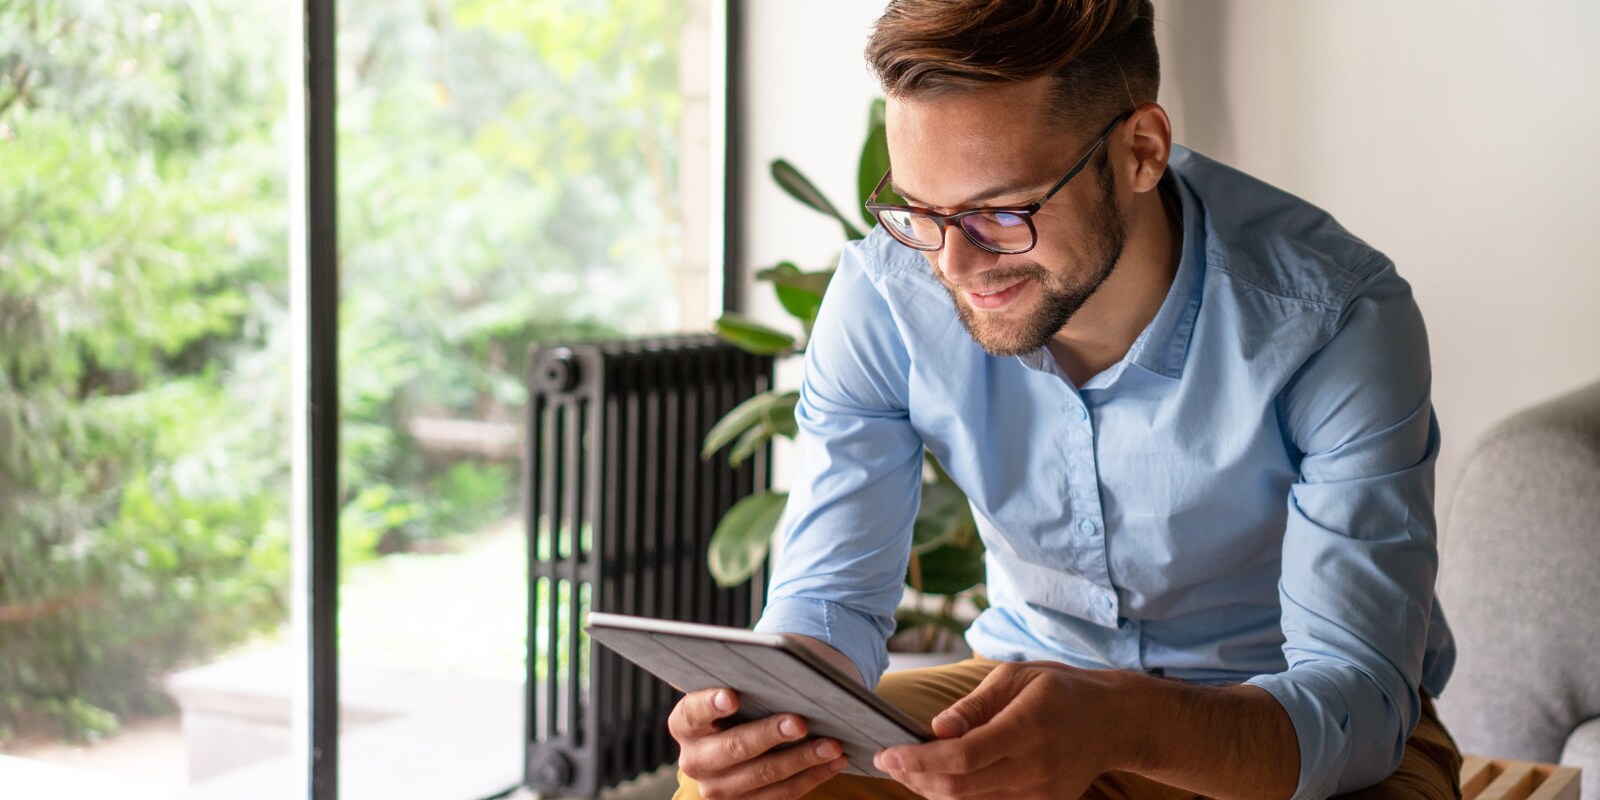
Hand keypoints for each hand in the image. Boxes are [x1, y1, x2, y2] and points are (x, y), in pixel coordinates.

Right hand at [669, 686, 850, 799]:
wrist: (745, 735)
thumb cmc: (745, 700)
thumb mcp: (735, 687)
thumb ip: (743, 679)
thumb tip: (780, 665)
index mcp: (684, 724)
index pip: (693, 712)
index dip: (711, 704)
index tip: (733, 696)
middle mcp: (695, 760)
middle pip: (734, 748)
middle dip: (769, 734)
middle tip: (800, 722)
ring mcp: (719, 788)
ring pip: (764, 775)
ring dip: (802, 759)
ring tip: (832, 744)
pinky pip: (783, 794)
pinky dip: (813, 776)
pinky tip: (836, 761)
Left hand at [871, 661, 1125, 799]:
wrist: (1113, 722)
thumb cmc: (1060, 690)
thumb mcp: (1016, 678)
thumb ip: (974, 705)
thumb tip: (936, 728)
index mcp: (1027, 728)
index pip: (962, 756)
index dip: (918, 760)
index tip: (886, 754)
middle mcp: (1034, 767)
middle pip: (960, 788)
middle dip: (915, 778)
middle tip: (888, 761)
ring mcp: (1040, 793)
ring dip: (932, 789)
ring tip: (908, 767)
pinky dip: (959, 794)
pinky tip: (940, 777)